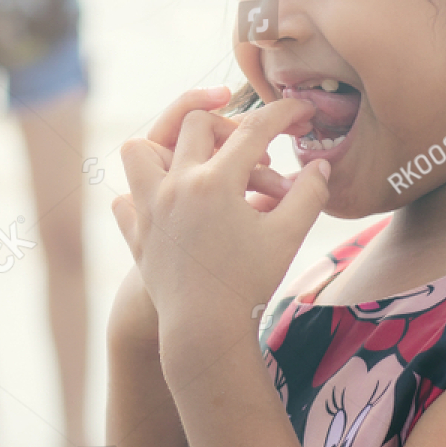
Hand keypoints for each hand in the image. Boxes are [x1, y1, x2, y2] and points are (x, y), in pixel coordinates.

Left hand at [112, 98, 329, 353]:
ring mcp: (149, 208)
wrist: (206, 333)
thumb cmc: (250, 285)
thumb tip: (320, 165)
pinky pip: (125, 200)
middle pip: (196, 124)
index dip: (284, 114)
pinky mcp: (136, 233)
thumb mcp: (288, 236)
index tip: (304, 113)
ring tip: (197, 160)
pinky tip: (167, 202)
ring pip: (139, 150)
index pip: (254, 130)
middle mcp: (176, 186)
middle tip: (257, 150)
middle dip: (231, 126)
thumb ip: (309, 194)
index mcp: (215, 182)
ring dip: (166, 146)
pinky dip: (141, 193)